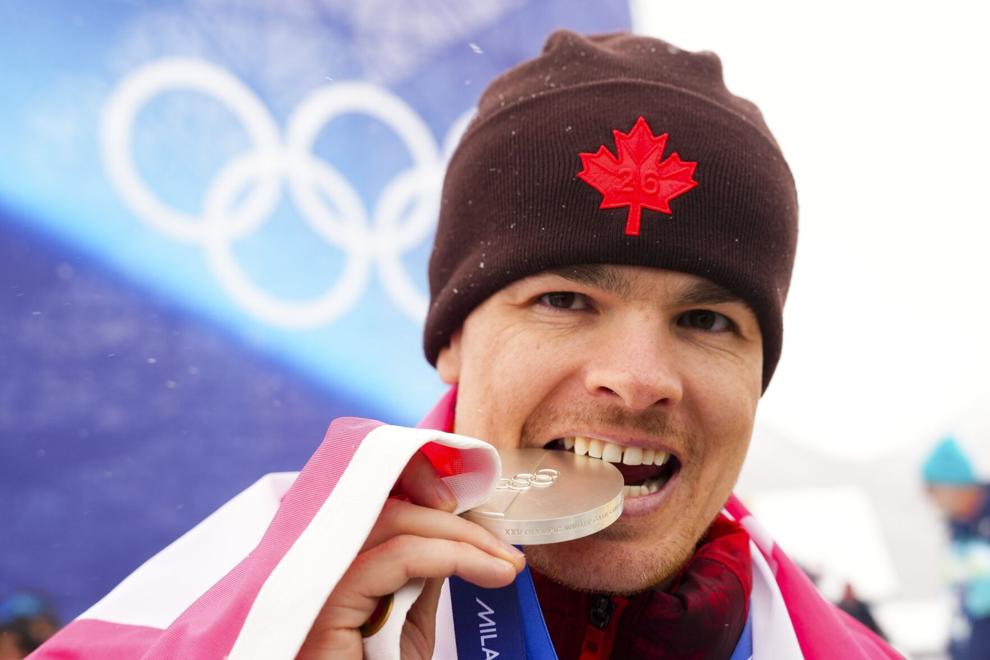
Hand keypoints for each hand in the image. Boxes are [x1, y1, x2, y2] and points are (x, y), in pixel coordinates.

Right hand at [297, 450, 524, 658]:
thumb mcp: (406, 624)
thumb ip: (420, 574)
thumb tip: (453, 535)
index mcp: (325, 557)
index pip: (367, 495)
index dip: (417, 483)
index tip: (469, 508)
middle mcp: (311, 558)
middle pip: (382, 502)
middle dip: (451, 514)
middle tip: (502, 545)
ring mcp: (313, 577)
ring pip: (393, 521)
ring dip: (462, 536)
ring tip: (504, 561)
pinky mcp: (324, 603)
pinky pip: (397, 558)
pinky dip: (453, 557)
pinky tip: (490, 572)